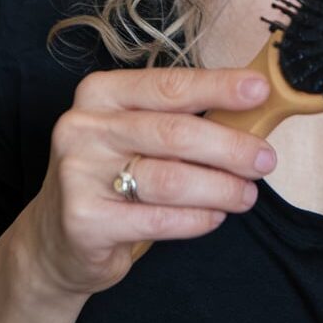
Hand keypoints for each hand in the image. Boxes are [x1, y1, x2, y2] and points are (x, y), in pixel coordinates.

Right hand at [15, 68, 276, 299]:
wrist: (57, 238)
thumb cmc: (114, 172)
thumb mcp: (137, 132)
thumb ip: (181, 115)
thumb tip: (252, 103)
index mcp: (101, 92)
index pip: (170, 85)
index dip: (219, 87)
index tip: (260, 90)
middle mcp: (84, 126)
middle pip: (175, 132)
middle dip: (231, 147)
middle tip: (265, 159)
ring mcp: (78, 173)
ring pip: (170, 178)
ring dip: (220, 187)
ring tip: (247, 194)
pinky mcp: (83, 220)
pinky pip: (156, 219)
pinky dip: (195, 219)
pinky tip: (215, 216)